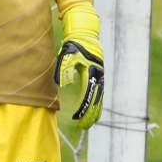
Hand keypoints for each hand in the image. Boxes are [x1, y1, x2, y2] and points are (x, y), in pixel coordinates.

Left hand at [56, 6, 104, 128]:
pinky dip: (97, 104)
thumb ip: (64, 68)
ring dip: (94, 111)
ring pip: (99, 98)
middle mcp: (98, 76)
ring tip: (89, 124)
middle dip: (90, 114)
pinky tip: (94, 112)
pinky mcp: (97, 76)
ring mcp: (99, 77)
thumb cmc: (74, 44)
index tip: (76, 118)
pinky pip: (99, 94)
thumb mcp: (67, 53)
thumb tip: (62, 84)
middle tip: (83, 127)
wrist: (85, 34)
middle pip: (96, 100)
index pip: (88, 95)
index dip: (82, 108)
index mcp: (91, 72)